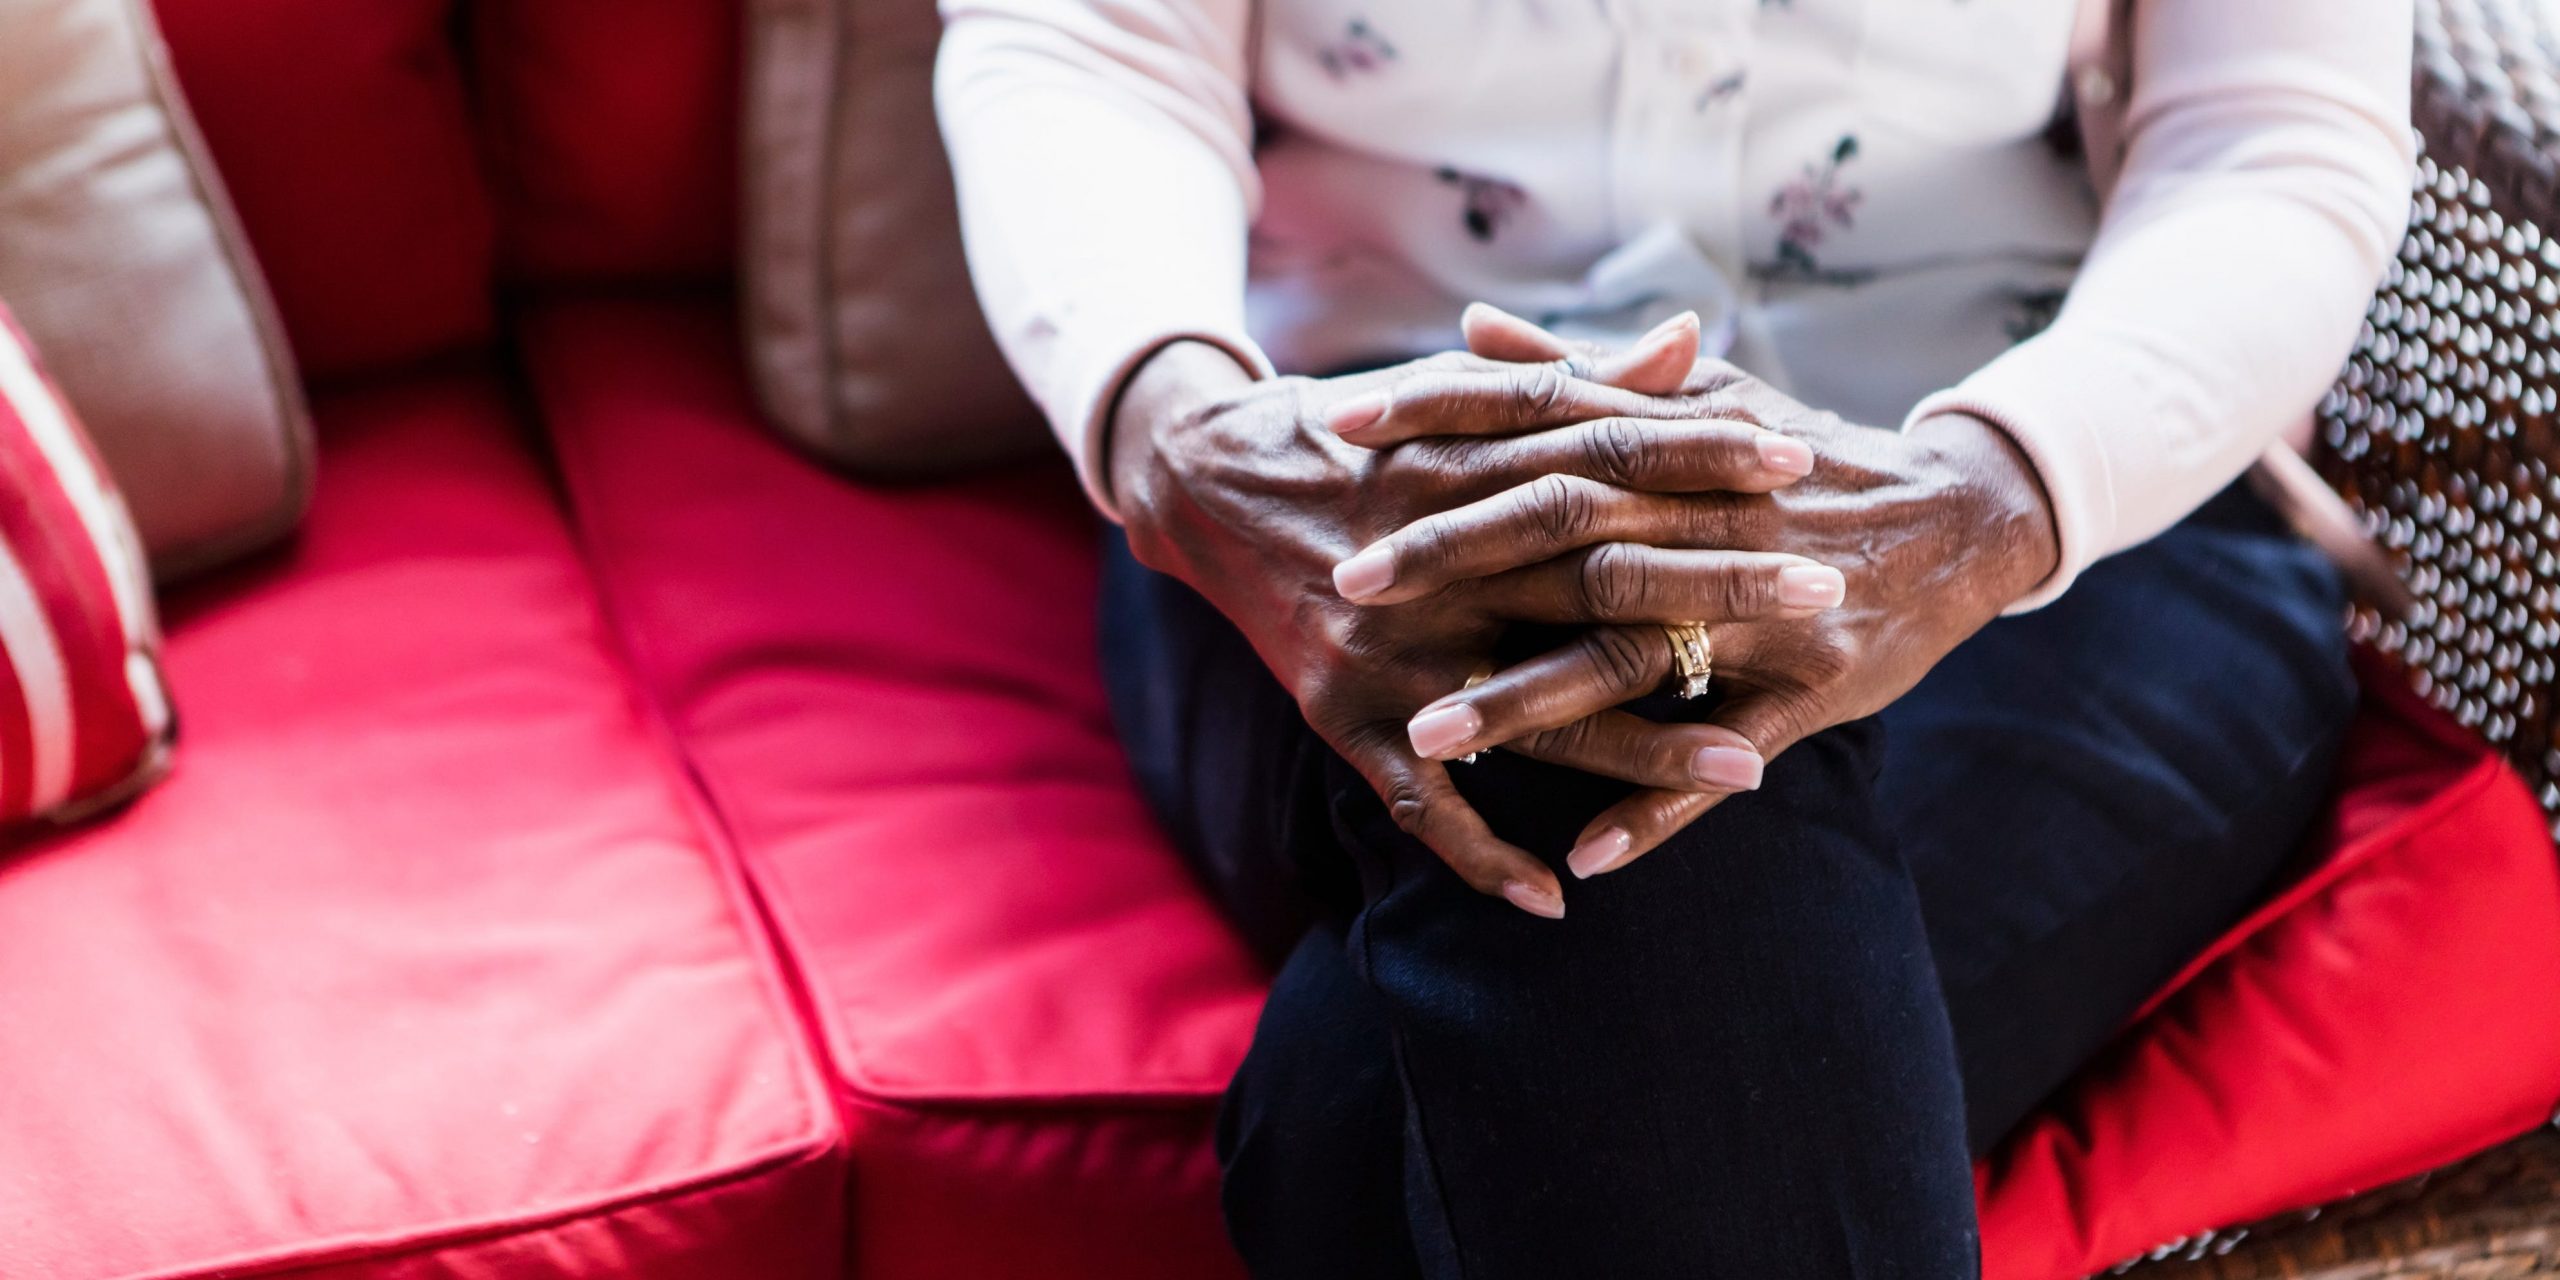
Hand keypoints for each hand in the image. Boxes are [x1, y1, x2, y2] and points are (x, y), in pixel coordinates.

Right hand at [1109, 326, 1824, 916]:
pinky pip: (1423, 803)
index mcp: (1465, 467)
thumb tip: (1687, 342)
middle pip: (1594, 576)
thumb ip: (1576, 382)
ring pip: (1531, 708)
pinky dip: (1484, 855)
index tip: (1798, 465)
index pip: (1604, 456)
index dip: (1701, 459)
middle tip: (1825, 596)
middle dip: (1714, 591)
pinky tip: (1558, 899)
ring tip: (1748, 768)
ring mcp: (1391, 650)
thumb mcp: (1453, 398)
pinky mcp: (1344, 717)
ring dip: (1640, 745)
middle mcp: (1435, 560)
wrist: (1204, 484)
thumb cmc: (1352, 437)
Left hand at [1329, 307, 2061, 878]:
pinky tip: (1578, 860)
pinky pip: (1719, 758)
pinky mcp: (1811, 691)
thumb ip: (1578, 374)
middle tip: (1352, 584)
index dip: (1439, 415)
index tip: (1339, 426)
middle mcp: (1711, 520)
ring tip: (1427, 736)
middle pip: (1566, 537)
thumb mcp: (1700, 399)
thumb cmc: (1804, 454)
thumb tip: (1470, 325)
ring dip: (1525, 703)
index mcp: (1675, 444)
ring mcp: (1762, 610)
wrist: (1964, 516)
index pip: (1539, 419)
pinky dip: (1653, 809)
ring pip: (1628, 660)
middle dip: (1455, 562)